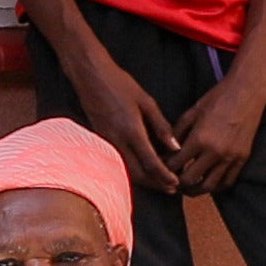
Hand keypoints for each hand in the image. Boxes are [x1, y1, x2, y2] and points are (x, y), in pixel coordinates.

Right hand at [62, 48, 187, 195]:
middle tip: (170, 189)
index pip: (150, 163)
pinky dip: (132, 170)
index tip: (175, 183)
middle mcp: (117, 141)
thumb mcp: (146, 101)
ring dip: (144, 180)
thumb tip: (175, 147)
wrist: (90, 77)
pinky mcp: (101, 140)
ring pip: (126, 170)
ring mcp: (106, 142)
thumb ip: (161, 126)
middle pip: (138, 174)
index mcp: (132, 131)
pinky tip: (142, 168)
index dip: (164, 176)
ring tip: (159, 182)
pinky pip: (118, 162)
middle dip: (155, 184)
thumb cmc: (120, 84)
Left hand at [166, 67, 265, 196]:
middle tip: (171, 181)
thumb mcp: (192, 112)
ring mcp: (231, 157)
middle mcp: (215, 152)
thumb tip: (166, 150)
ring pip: (209, 186)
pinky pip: (228, 181)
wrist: (247, 91)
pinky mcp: (242, 158)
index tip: (161, 168)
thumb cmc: (218, 97)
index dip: (164, 168)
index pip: (175, 164)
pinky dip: (216, 186)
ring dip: (196, 190)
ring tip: (187, 187)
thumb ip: (177, 133)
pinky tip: (208, 183)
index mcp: (199, 139)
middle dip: (177, 183)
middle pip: (190, 180)